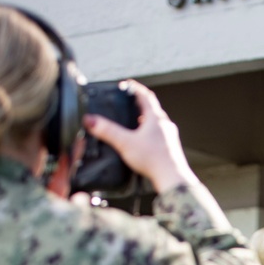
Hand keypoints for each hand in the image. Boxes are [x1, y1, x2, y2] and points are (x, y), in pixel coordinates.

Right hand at [84, 80, 196, 194]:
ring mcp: (169, 137)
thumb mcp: (125, 143)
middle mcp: (165, 125)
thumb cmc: (154, 160)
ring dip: (143, 121)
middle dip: (138, 105)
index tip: (127, 85)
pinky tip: (141, 143)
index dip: (135, 88)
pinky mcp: (170, 149)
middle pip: (151, 109)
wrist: (173, 179)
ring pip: (155, 123)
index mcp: (156, 118)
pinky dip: (148, 134)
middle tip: (126, 104)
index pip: (146, 96)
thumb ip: (107, 131)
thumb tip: (90, 120)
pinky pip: (158, 136)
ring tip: (131, 124)